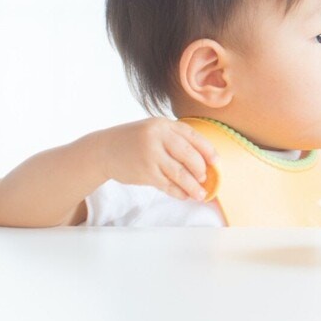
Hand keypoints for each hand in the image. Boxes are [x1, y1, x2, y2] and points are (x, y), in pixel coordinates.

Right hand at [94, 119, 218, 201]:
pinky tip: (184, 196)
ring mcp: (150, 156)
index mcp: (164, 125)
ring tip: (201, 194)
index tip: (216, 161)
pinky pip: (166, 185)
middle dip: (200, 169)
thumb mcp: (155, 130)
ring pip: (179, 173)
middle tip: (205, 178)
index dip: (207, 150)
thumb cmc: (135, 140)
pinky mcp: (144, 173)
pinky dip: (178, 192)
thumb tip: (202, 159)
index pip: (193, 136)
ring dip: (192, 186)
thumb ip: (175, 139)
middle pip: (188, 155)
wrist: (103, 150)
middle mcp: (157, 138)